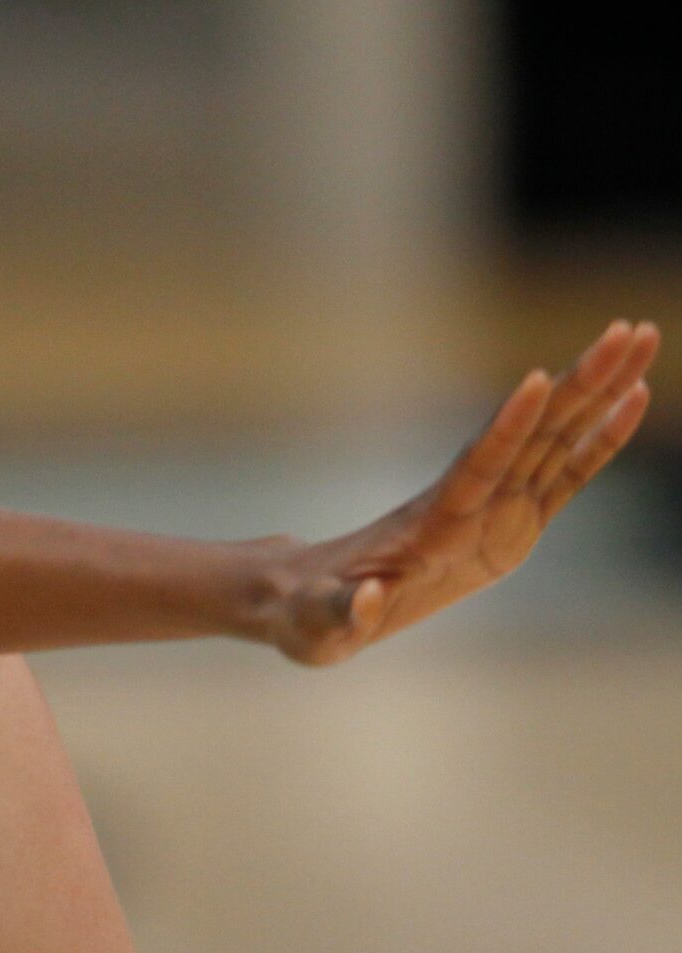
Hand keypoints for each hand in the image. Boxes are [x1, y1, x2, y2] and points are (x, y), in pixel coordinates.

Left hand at [274, 319, 658, 664]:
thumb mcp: (319, 624)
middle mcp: (470, 501)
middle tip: (629, 328)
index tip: (538, 378)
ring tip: (642, 338)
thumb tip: (364, 598)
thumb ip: (345, 614)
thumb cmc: (311, 614)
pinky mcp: (515, 523)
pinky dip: (602, 439)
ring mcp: (496, 506)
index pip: (476, 465)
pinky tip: (634, 400)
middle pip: (534, 432)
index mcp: (430, 524)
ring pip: (559, 438)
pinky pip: (568, 474)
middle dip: (582, 382)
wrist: (310, 599)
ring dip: (602, 390)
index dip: (507, 427)